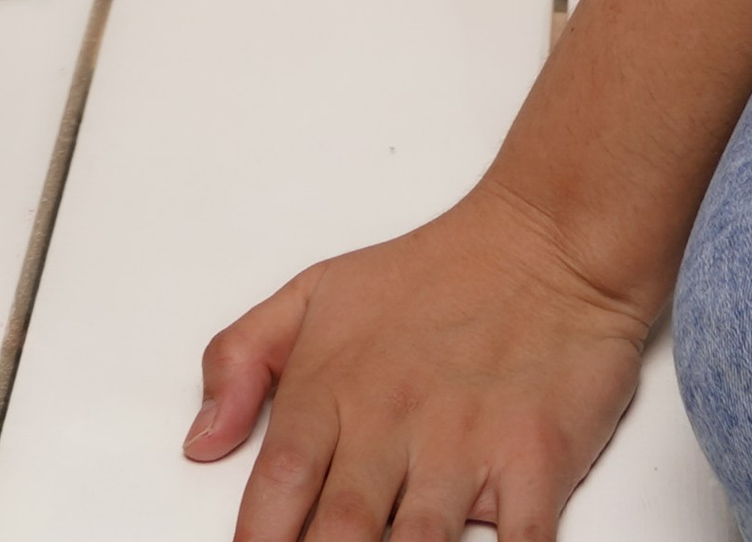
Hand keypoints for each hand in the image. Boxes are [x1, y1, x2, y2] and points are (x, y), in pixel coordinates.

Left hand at [190, 185, 650, 541]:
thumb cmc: (435, 275)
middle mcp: (392, 422)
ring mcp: (464, 446)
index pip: (275, 492)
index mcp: (332, 389)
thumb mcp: (316, 292)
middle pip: (339, 534)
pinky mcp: (535, 462)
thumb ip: (242, 359)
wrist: (551, 239)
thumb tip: (200, 442)